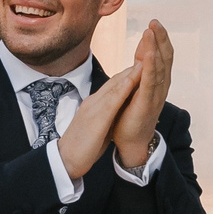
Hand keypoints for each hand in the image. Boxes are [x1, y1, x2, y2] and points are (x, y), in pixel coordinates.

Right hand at [57, 64, 140, 183]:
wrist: (65, 159)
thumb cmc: (82, 147)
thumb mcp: (97, 128)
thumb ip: (105, 118)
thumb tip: (116, 114)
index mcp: (94, 105)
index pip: (113, 86)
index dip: (128, 75)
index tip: (141, 66)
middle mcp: (93, 102)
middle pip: (115, 81)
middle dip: (131, 68)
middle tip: (147, 54)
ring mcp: (94, 108)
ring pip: (115, 85)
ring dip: (130, 72)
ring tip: (145, 58)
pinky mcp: (96, 117)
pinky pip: (113, 99)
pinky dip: (124, 87)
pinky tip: (134, 79)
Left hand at [111, 20, 172, 170]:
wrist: (131, 142)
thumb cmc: (131, 115)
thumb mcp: (135, 87)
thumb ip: (139, 70)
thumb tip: (143, 52)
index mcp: (156, 81)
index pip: (160, 55)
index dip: (158, 39)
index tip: (153, 22)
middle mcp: (160, 85)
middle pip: (164, 56)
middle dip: (160, 38)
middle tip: (155, 21)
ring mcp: (155, 94)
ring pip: (160, 65)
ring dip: (156, 46)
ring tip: (153, 29)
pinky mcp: (147, 102)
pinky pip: (151, 81)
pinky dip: (151, 65)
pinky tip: (150, 52)